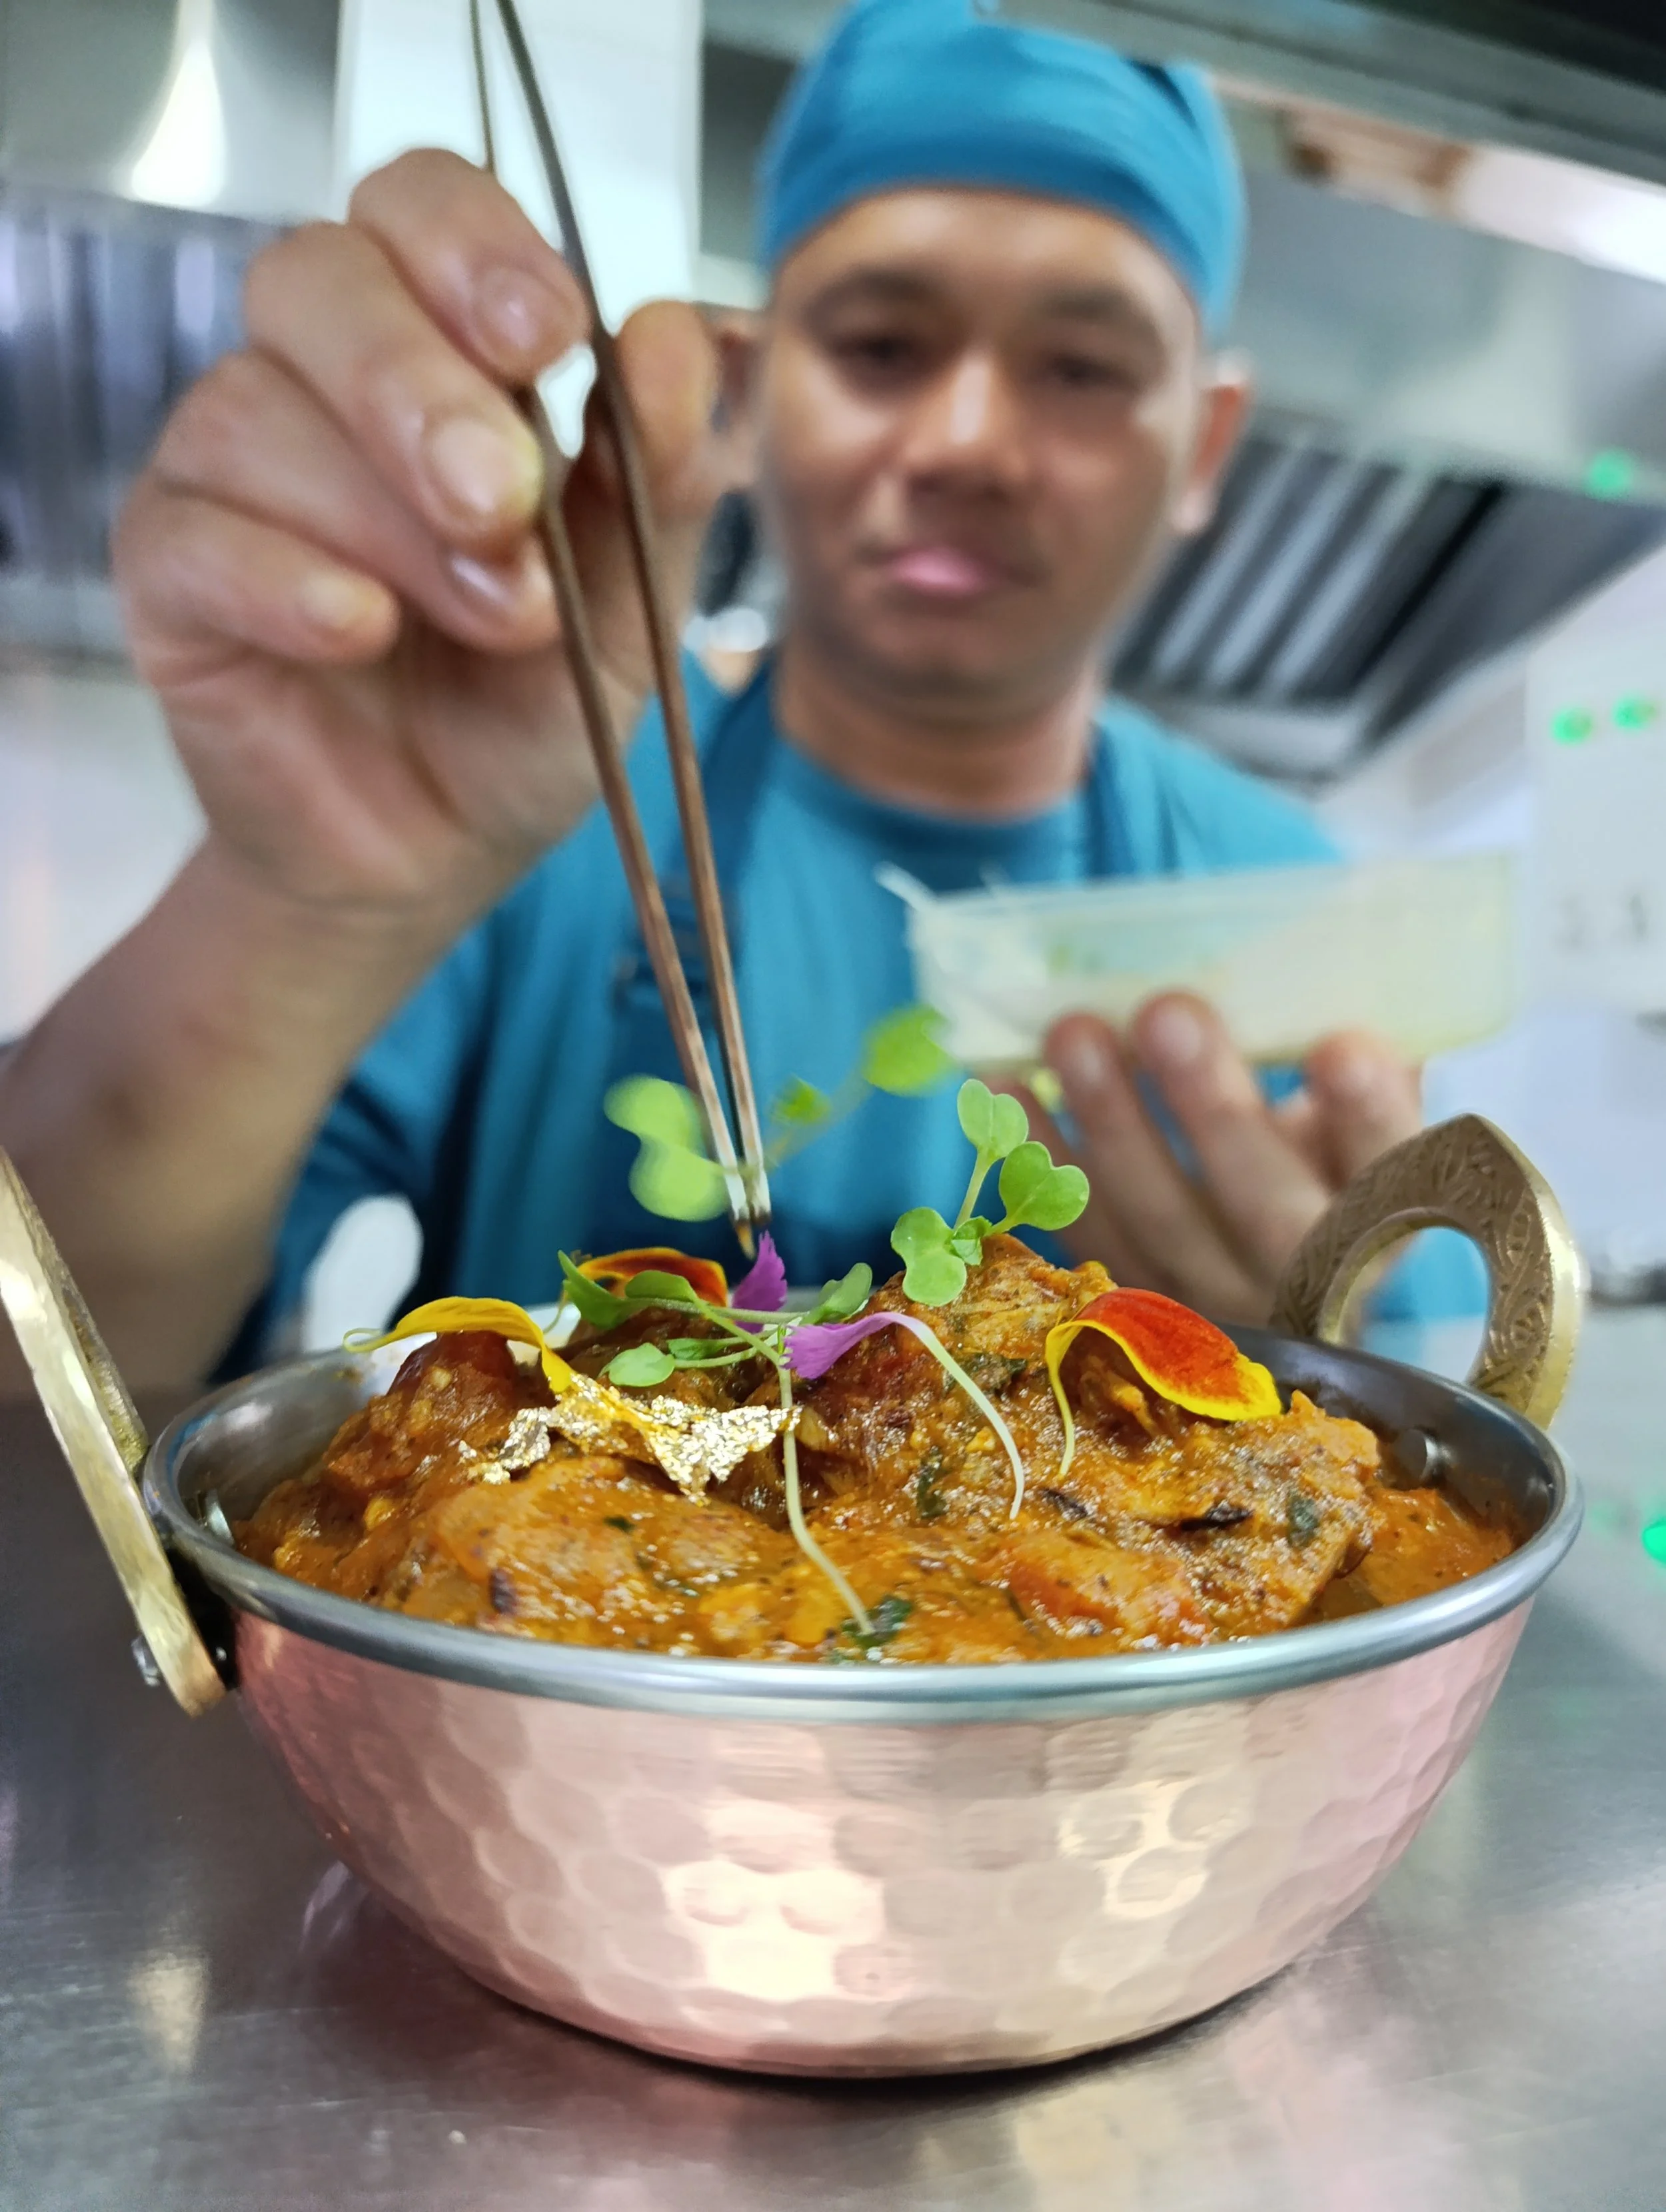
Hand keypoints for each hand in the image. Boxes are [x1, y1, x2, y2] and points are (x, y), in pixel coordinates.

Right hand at [115, 149, 735, 930]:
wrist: (443, 854)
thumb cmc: (527, 710)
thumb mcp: (630, 605)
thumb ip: (657, 478)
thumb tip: (676, 335)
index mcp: (440, 347)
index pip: (417, 202)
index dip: (473, 243)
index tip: (550, 336)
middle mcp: (319, 379)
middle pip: (318, 276)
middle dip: (420, 383)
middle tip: (502, 498)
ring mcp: (229, 469)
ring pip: (257, 410)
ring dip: (391, 521)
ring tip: (497, 620)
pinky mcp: (170, 571)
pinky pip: (197, 534)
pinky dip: (288, 579)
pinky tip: (360, 631)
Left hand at [1004, 994, 1422, 1322]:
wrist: (1276, 1289)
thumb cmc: (1326, 1172)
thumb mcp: (1356, 1130)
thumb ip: (1352, 1081)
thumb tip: (1331, 988)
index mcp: (1382, 1223)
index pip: (1393, 1174)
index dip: (1370, 1118)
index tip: (1343, 1046)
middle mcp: (1304, 1284)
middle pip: (1263, 1207)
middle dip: (1211, 1108)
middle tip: (1167, 1012)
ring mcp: (1212, 1305)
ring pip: (1157, 1222)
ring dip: (1108, 1124)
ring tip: (1071, 1034)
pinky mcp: (1133, 1307)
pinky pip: (1084, 1232)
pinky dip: (1041, 1160)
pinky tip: (1003, 1087)